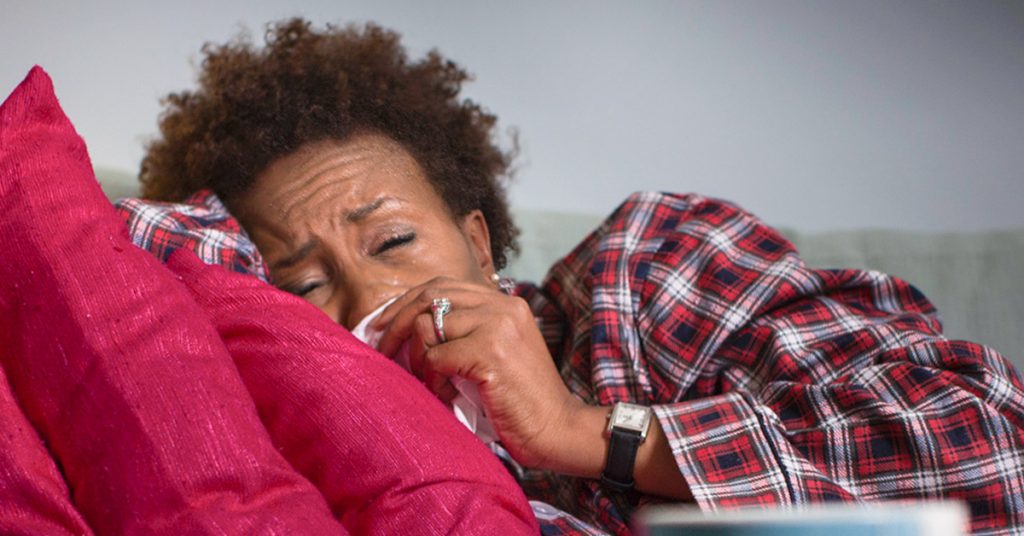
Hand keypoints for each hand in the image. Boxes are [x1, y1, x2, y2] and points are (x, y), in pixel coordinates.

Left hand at [374, 277, 580, 469]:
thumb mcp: (496, 354)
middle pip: (429, 295)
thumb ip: (466, 333)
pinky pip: (436, 356)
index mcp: (504, 302)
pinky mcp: (490, 351)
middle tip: (381, 347)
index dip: (407, 302)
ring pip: (427, 325)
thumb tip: (411, 328)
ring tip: (430, 383)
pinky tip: (445, 395)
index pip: (442, 285)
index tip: (384, 325)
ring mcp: (498, 326)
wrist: (557, 429)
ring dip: (418, 358)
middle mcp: (502, 306)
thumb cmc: (521, 401)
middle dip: (396, 321)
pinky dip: (432, 378)